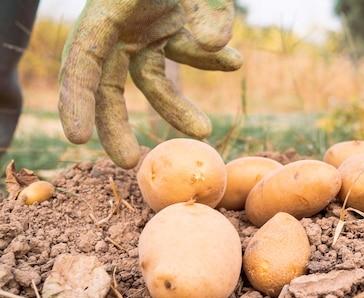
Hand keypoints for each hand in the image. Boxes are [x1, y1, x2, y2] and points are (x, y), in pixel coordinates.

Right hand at [58, 0, 242, 168]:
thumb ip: (205, 7)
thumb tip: (218, 45)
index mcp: (109, 10)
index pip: (82, 59)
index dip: (76, 99)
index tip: (77, 139)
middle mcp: (120, 26)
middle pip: (108, 84)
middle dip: (115, 125)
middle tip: (129, 163)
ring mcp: (145, 30)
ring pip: (151, 79)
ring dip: (177, 106)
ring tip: (205, 131)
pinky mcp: (169, 29)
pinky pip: (185, 53)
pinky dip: (209, 61)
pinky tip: (234, 62)